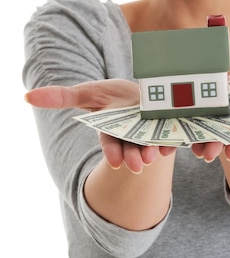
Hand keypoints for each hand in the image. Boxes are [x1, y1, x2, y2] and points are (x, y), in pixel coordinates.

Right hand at [25, 79, 175, 173]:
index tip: (115, 161)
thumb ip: (61, 97)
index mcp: (112, 129)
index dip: (112, 151)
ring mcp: (149, 133)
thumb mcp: (87, 92)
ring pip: (150, 145)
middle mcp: (131, 135)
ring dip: (152, 151)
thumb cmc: (112, 95)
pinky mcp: (167, 128)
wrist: (143, 92)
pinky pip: (170, 136)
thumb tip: (26, 97)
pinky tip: (174, 144)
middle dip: (134, 157)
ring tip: (154, 156)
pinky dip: (172, 141)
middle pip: (131, 148)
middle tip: (138, 165)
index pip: (110, 142)